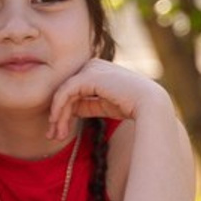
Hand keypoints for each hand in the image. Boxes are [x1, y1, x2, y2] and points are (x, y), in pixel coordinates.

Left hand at [47, 58, 169, 142]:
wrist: (150, 105)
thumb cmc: (132, 107)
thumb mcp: (104, 106)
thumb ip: (87, 104)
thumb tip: (68, 110)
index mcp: (98, 70)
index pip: (73, 90)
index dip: (64, 111)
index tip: (58, 132)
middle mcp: (93, 65)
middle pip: (66, 91)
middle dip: (58, 115)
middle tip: (51, 135)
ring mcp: (91, 68)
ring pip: (64, 93)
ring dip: (58, 116)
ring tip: (55, 135)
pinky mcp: (89, 75)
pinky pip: (66, 92)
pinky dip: (59, 108)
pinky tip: (57, 122)